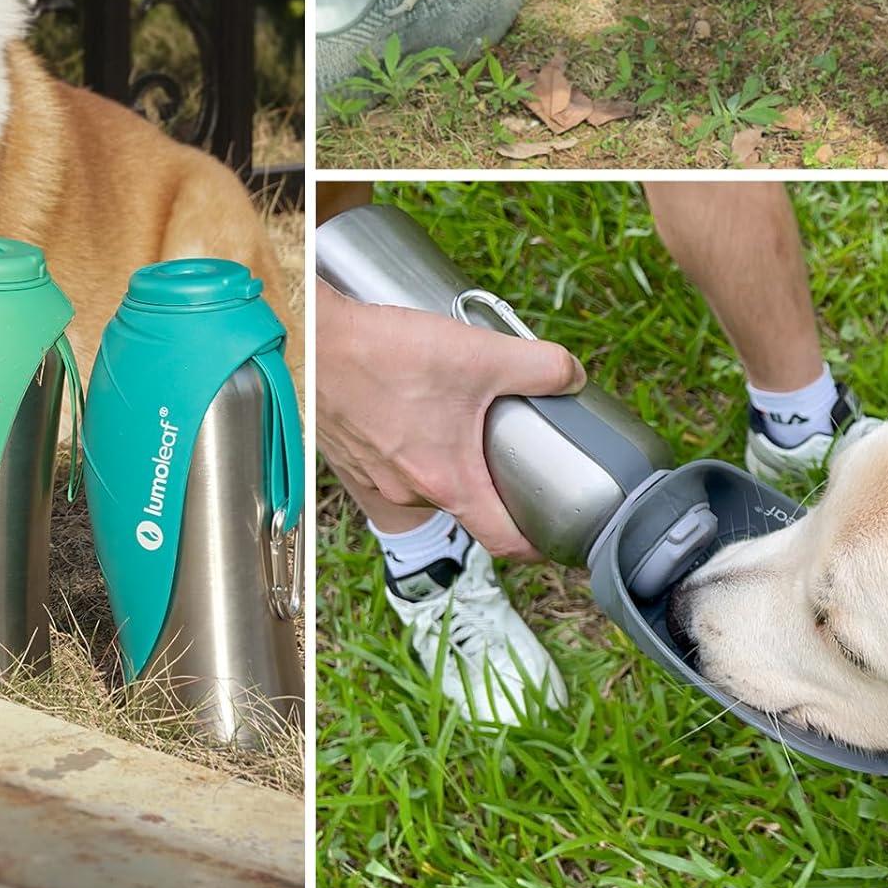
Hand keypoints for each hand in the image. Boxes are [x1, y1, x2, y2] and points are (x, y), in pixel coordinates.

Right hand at [316, 283, 585, 558]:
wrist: (315, 340)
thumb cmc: (386, 354)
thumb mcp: (480, 354)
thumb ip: (539, 367)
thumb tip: (571, 374)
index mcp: (448, 481)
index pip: (504, 542)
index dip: (536, 546)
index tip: (552, 537)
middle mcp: (408, 491)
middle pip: (463, 502)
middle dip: (485, 475)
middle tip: (501, 438)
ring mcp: (374, 476)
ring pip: (424, 480)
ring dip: (442, 455)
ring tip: (450, 408)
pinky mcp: (349, 453)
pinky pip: (389, 461)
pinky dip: (406, 442)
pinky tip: (407, 400)